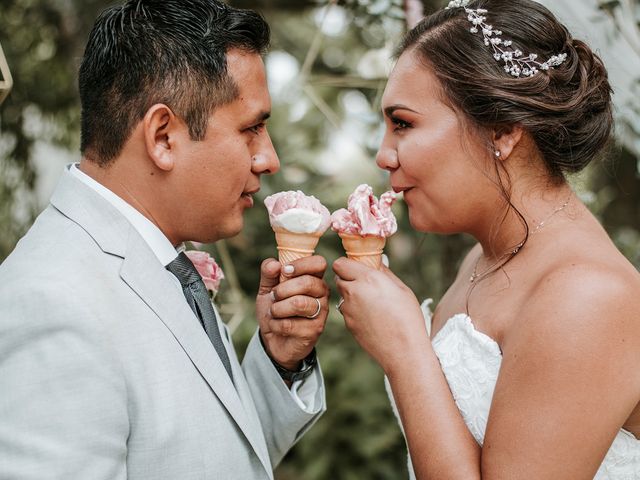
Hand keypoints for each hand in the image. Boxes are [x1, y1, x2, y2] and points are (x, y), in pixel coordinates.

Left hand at [257, 256, 328, 369]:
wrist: (273, 339)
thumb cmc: (275, 309)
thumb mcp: (267, 288)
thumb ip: (268, 273)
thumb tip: (274, 263)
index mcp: (314, 279)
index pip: (319, 263)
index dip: (302, 264)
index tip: (285, 270)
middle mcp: (322, 294)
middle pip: (308, 282)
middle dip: (283, 289)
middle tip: (274, 296)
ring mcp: (321, 313)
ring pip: (299, 304)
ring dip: (278, 308)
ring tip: (274, 312)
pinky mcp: (314, 331)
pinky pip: (290, 324)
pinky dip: (276, 324)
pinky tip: (276, 326)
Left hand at [333, 257, 427, 373]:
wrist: (404, 350)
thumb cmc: (408, 318)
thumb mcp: (402, 289)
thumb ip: (385, 273)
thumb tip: (377, 263)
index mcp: (368, 279)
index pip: (340, 263)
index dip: (347, 265)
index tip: (357, 268)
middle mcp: (353, 292)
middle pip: (339, 278)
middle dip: (349, 279)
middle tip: (365, 285)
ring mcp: (348, 309)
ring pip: (342, 296)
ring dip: (351, 295)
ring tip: (372, 304)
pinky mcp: (348, 324)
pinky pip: (347, 311)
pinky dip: (354, 311)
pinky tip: (372, 318)